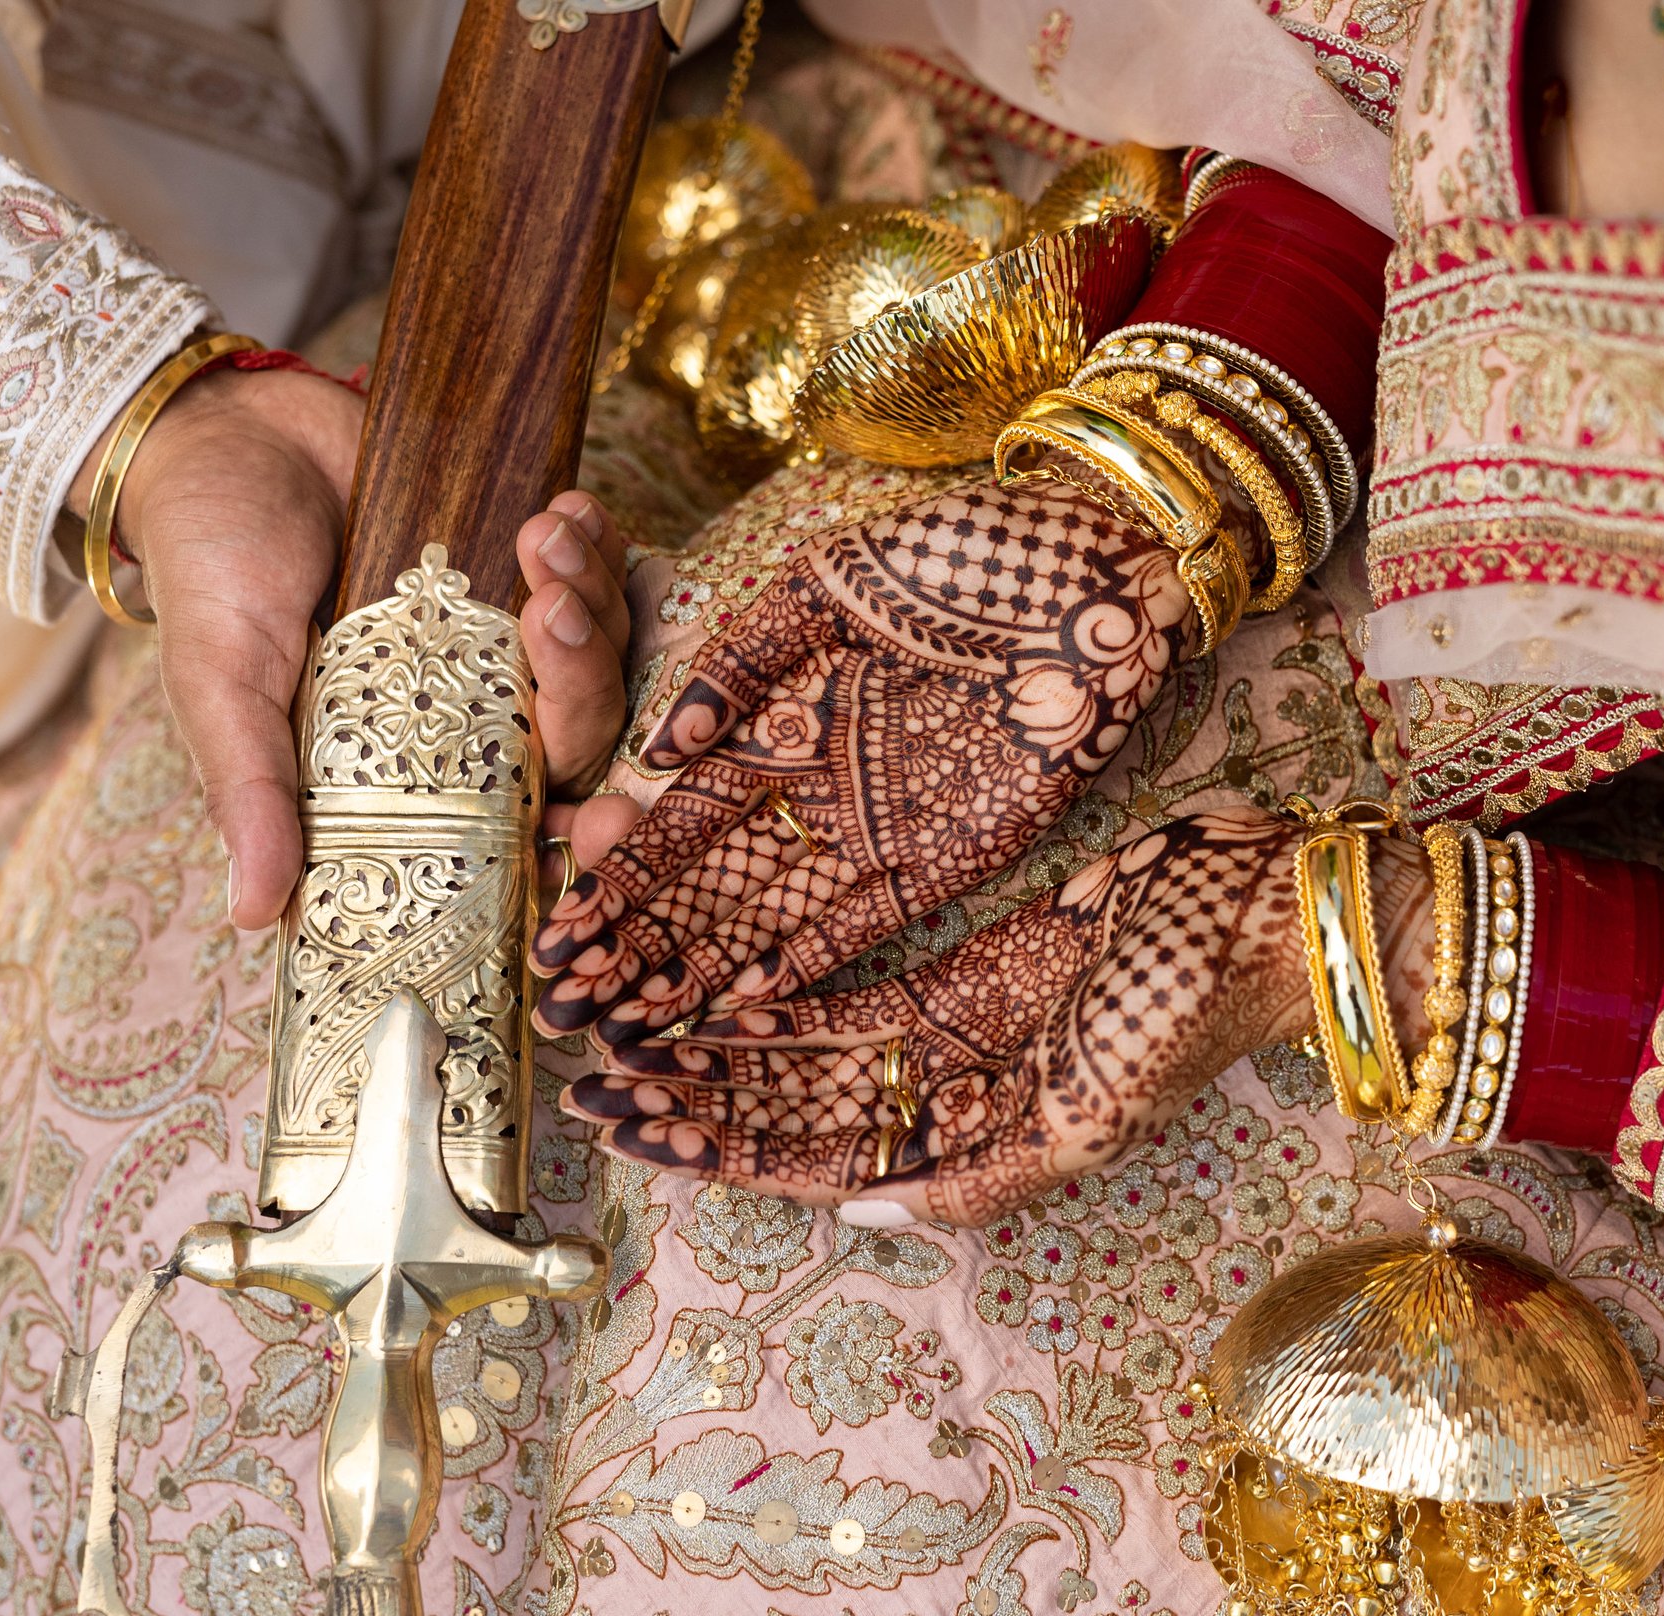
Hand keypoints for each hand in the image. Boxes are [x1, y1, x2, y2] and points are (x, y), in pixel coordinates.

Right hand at [74, 366, 635, 929]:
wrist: (230, 431)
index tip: (608, 824)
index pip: (515, 828)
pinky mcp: (523, 564)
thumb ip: (250, 789)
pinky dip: (597, 541)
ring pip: (602, 651)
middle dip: (583, 678)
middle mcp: (470, 713)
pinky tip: (568, 506)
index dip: (574, 838)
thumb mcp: (219, 680)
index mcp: (409, 768)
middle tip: (548, 609)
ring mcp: (504, 637)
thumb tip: (252, 915)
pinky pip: (597, 571)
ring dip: (590, 594)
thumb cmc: (213, 565)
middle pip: (580, 733)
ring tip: (545, 532)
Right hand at [528, 479, 1197, 1046]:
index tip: (562, 917)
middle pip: (721, 875)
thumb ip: (743, 659)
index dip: (625, 864)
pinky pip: (870, 922)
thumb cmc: (967, 554)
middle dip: (647, 936)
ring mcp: (887, 824)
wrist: (1100, 572)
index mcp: (794, 712)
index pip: (689, 807)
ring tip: (635, 1013)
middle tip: (571, 993)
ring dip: (709, 961)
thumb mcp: (830, 585)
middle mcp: (829, 783)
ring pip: (780, 909)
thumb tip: (657, 747)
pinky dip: (810, 958)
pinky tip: (747, 997)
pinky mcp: (955, 854)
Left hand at [560, 809, 1436, 1226]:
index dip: (724, 1150)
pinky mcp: (969, 962)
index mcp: (977, 1138)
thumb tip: (859, 1218)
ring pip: (812, 1055)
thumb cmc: (1184, 1018)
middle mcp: (953, 1092)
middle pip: (795, 1110)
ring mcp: (957, 1026)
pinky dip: (788, 1001)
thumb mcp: (1089, 1121)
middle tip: (592, 1087)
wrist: (1260, 918)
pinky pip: (858, 994)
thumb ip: (980, 1178)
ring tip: (627, 1047)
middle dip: (696, 1106)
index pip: (819, 1159)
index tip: (635, 1135)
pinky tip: (717, 999)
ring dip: (722, 1058)